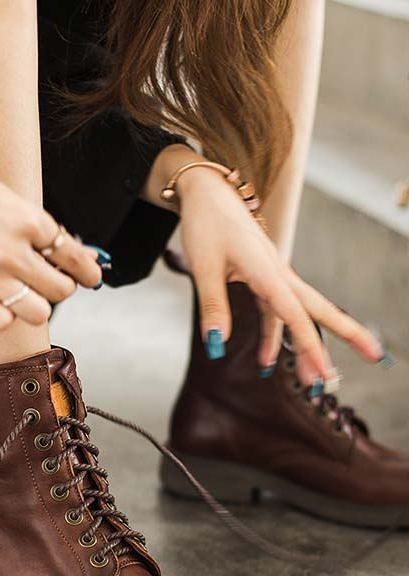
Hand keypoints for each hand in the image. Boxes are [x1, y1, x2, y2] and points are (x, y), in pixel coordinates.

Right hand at [0, 157, 101, 328]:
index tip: (91, 277)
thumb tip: (75, 254)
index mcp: (28, 220)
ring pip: (38, 312)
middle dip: (64, 287)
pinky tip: (3, 302)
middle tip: (56, 282)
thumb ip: (40, 227)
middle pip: (62, 289)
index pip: (75, 257)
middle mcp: (11, 250)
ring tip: (30, 294)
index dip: (88, 270)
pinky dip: (7, 315)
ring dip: (39, 305)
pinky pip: (2, 322)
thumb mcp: (10, 197)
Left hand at [177, 167, 384, 385]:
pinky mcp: (263, 277)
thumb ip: (213, 308)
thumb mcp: (203, 267)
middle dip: (347, 334)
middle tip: (376, 356)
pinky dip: (273, 336)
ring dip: (305, 346)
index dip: (311, 346)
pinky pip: (275, 312)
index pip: (295, 315)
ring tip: (314, 380)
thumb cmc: (206, 224)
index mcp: (267, 270)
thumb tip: (216, 344)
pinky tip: (266, 361)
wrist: (207, 192)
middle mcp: (278, 273)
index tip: (324, 372)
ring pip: (298, 315)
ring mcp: (273, 275)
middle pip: (318, 309)